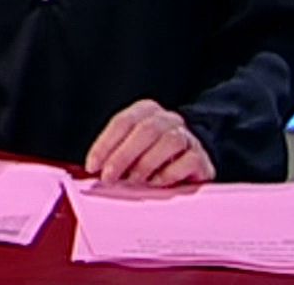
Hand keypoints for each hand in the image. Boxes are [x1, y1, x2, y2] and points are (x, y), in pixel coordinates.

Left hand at [84, 99, 214, 186]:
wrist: (192, 161)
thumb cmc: (152, 156)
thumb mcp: (131, 150)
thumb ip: (114, 155)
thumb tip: (94, 170)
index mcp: (146, 111)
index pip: (123, 122)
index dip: (105, 144)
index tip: (92, 166)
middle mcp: (168, 119)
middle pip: (146, 130)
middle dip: (123, 156)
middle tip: (109, 177)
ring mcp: (187, 137)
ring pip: (169, 141)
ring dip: (146, 164)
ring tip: (134, 181)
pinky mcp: (201, 158)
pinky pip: (187, 161)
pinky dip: (169, 173)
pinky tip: (156, 182)